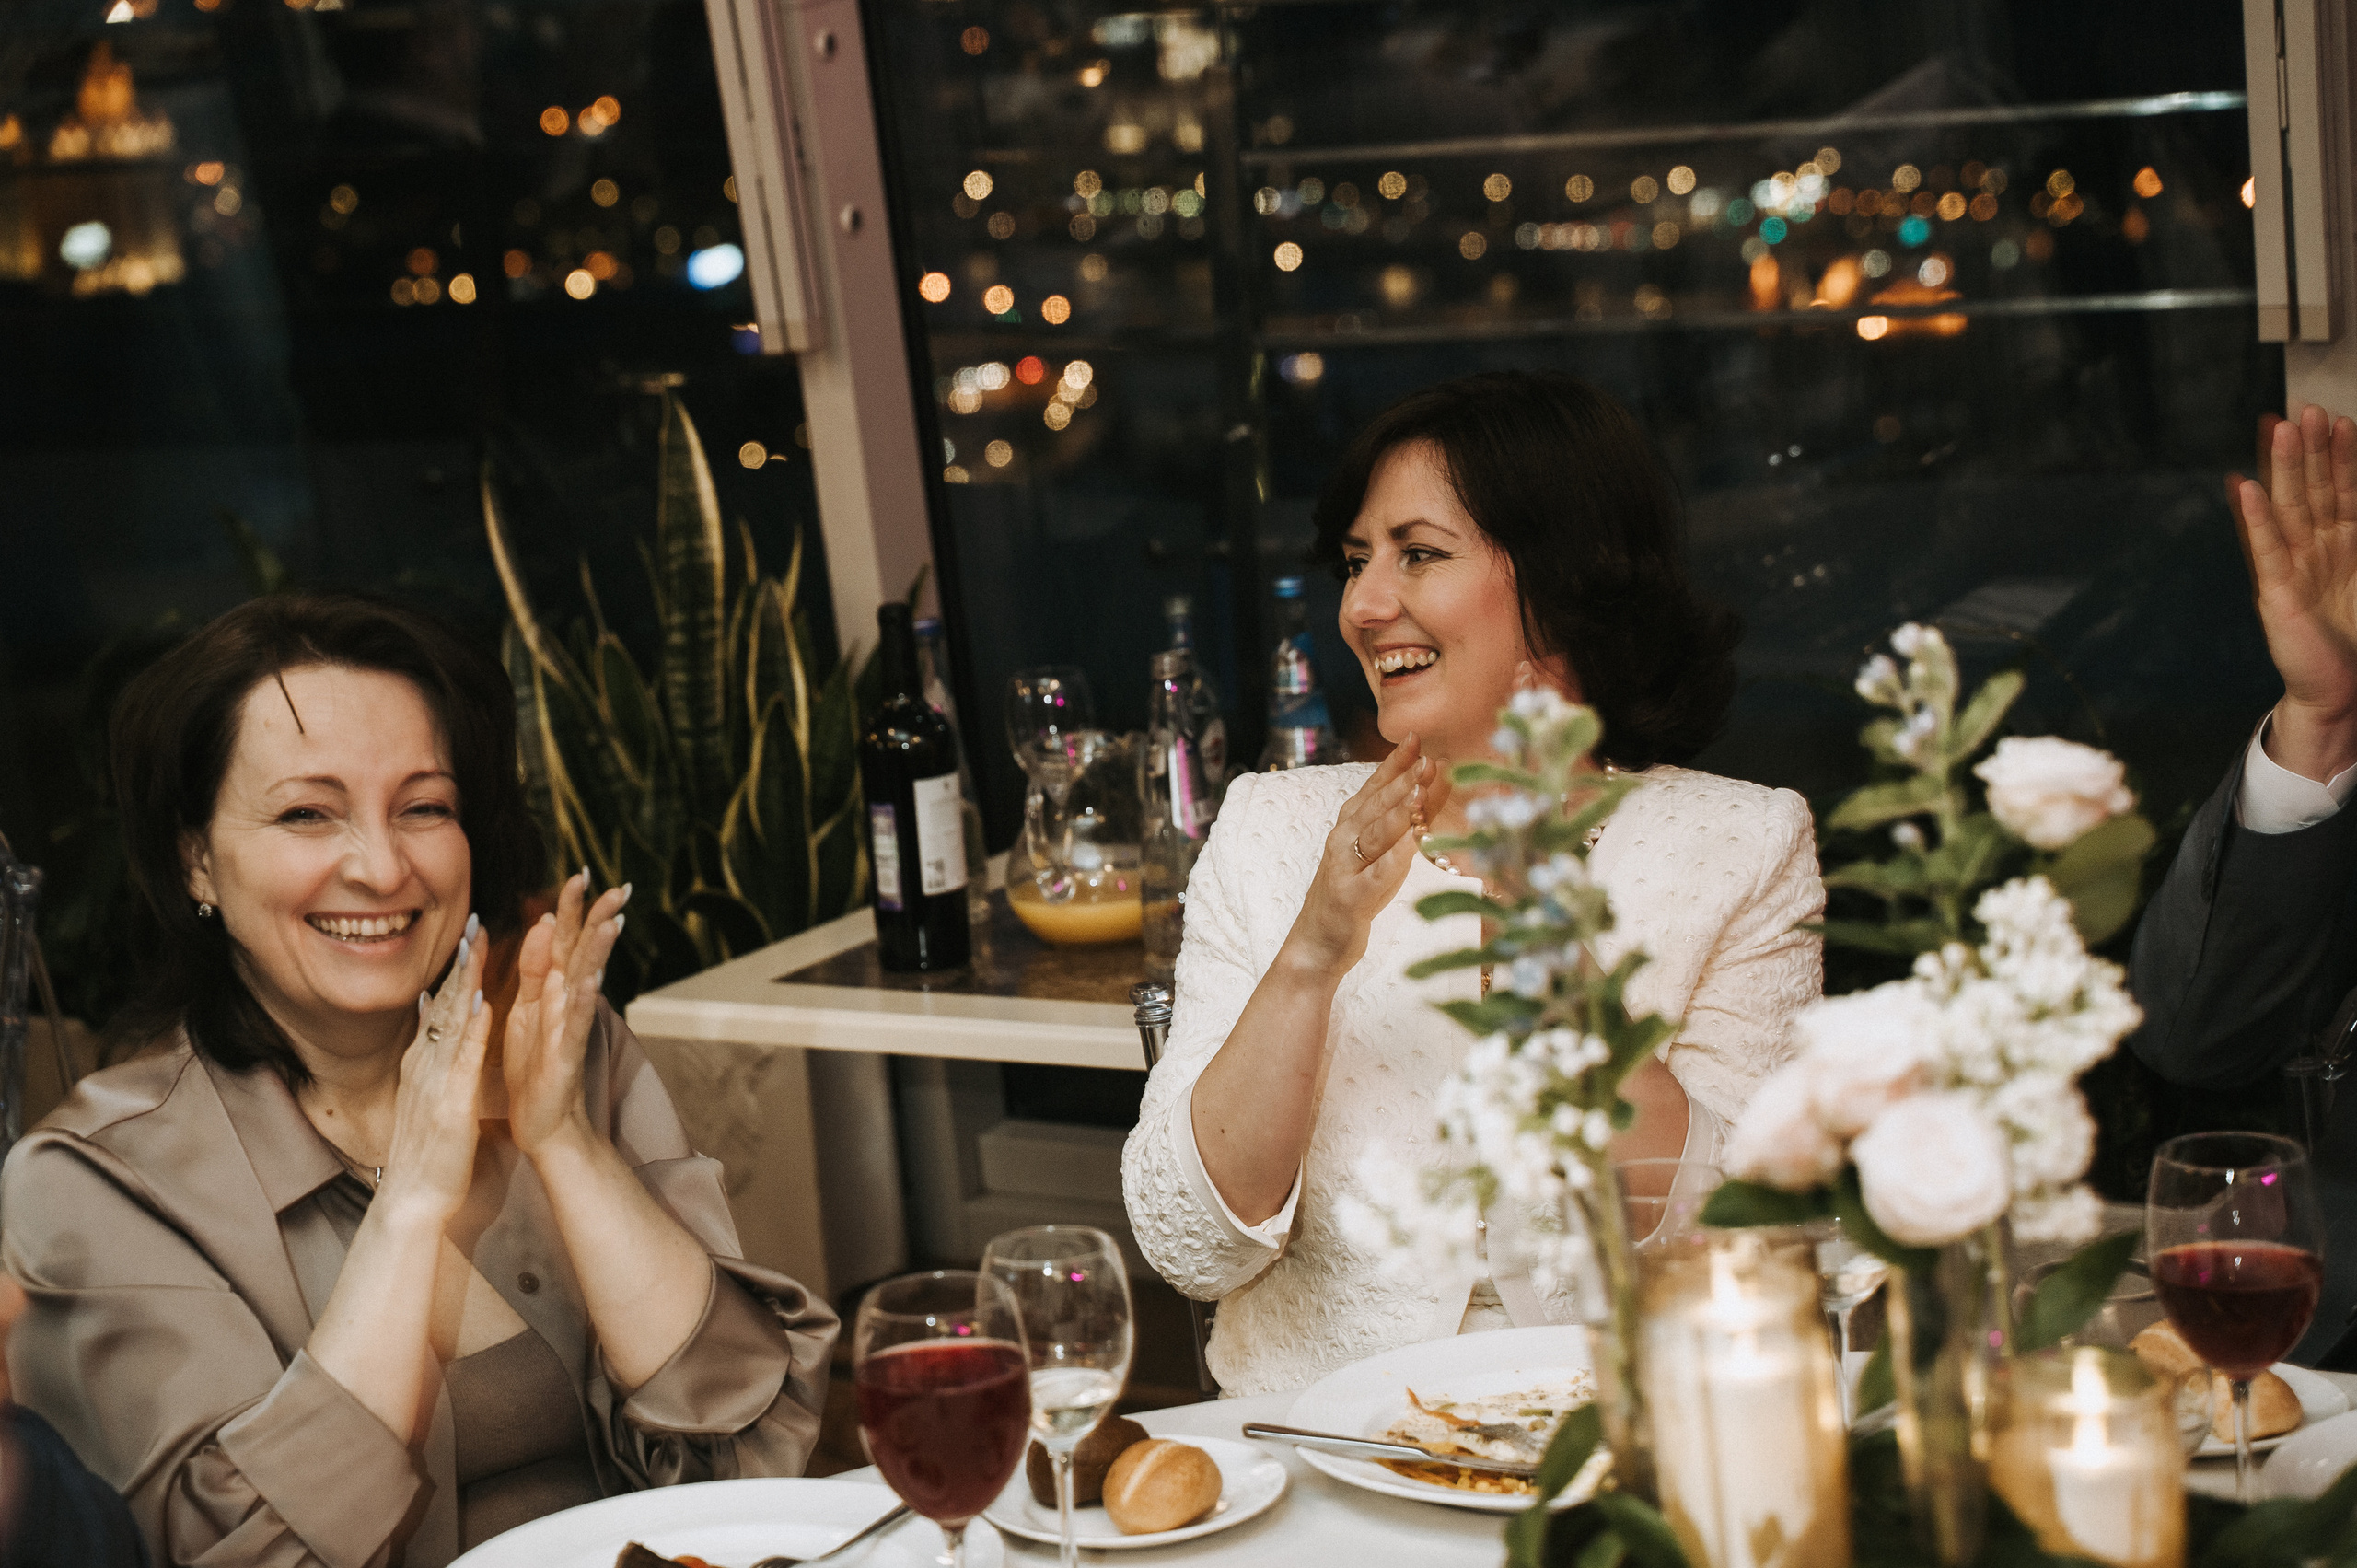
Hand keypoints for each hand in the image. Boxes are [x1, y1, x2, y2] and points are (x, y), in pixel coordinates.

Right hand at [379, 929, 492, 1224]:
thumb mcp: (428, 1098)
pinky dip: (471, 1030)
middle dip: (461, 962)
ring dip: (467, 981)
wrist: (413, 1202)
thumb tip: (434, 1027)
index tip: (471, 934)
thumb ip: (431, 1063)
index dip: (456, 970)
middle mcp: (424, 1066)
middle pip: (443, 1003)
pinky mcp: (449, 1105)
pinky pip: (462, 1061)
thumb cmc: (428, 1153)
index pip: (440, 1007)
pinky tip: (482, 1003)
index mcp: (422, 1065)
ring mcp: (433, 1083)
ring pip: (451, 1022)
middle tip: (477, 919)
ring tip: (480, 944)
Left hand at [502, 870, 628, 1156]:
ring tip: (613, 921)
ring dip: (599, 951)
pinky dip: (581, 1001)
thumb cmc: (534, 1069)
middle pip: (582, 952)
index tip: (580, 875)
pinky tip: (588, 981)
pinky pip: (574, 1024)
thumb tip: (543, 922)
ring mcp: (568, 1027)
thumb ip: (533, 968)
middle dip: (598, 919)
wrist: (543, 1123)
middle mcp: (565, 1003)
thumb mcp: (525, 1009)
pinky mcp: (565, 1055)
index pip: (563, 939)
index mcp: (551, 989)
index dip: (571, 908)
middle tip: (617, 887)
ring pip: (585, 981)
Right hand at [1280, 734, 1450, 977]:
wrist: (1317, 943)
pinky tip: (1414, 841)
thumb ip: (1397, 826)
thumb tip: (1430, 793)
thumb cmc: (1352, 894)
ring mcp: (1345, 867)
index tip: (1415, 737)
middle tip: (1426, 757)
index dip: (1394, 762)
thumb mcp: (1375, 856)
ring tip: (1420, 789)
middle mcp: (1342, 840)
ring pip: (1375, 832)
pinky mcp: (1352, 896)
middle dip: (1402, 779)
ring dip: (1398, 810)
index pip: (1373, 787)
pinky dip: (1396, 855)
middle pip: (1375, 804)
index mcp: (1348, 826)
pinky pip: (1378, 872)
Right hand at [2235, 406, 2356, 780]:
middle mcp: (2317, 553)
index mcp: (2345, 549)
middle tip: (2305, 411)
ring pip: (2290, 509)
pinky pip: (2265, 548)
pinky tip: (2246, 489)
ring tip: (2279, 430)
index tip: (2339, 421)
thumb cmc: (2356, 644)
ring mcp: (2294, 570)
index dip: (2343, 457)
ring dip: (2284, 469)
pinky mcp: (2277, 593)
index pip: (2344, 491)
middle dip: (2311, 451)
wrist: (2341, 693)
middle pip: (2314, 491)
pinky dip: (2255, 518)